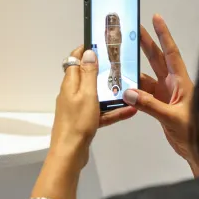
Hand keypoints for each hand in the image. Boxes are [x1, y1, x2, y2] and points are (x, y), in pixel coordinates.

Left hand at [50, 46, 134, 171]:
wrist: (70, 153)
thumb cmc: (78, 121)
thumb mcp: (87, 93)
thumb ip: (89, 73)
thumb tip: (88, 52)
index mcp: (70, 84)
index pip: (74, 60)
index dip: (85, 51)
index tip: (99, 45)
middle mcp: (72, 94)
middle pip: (86, 77)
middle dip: (101, 71)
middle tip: (119, 66)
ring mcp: (78, 108)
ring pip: (96, 95)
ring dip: (110, 92)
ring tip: (128, 88)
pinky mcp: (84, 121)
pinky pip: (100, 112)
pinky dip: (112, 111)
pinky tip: (129, 111)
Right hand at [122, 15, 196, 166]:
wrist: (198, 150)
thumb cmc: (194, 131)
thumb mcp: (171, 117)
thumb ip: (149, 105)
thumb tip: (128, 92)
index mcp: (180, 81)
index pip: (170, 52)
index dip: (164, 35)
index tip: (156, 18)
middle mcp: (172, 84)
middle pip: (156, 59)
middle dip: (145, 43)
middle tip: (132, 30)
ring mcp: (165, 95)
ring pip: (146, 77)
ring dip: (134, 70)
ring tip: (119, 58)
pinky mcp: (159, 105)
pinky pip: (143, 94)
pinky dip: (133, 90)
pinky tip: (122, 87)